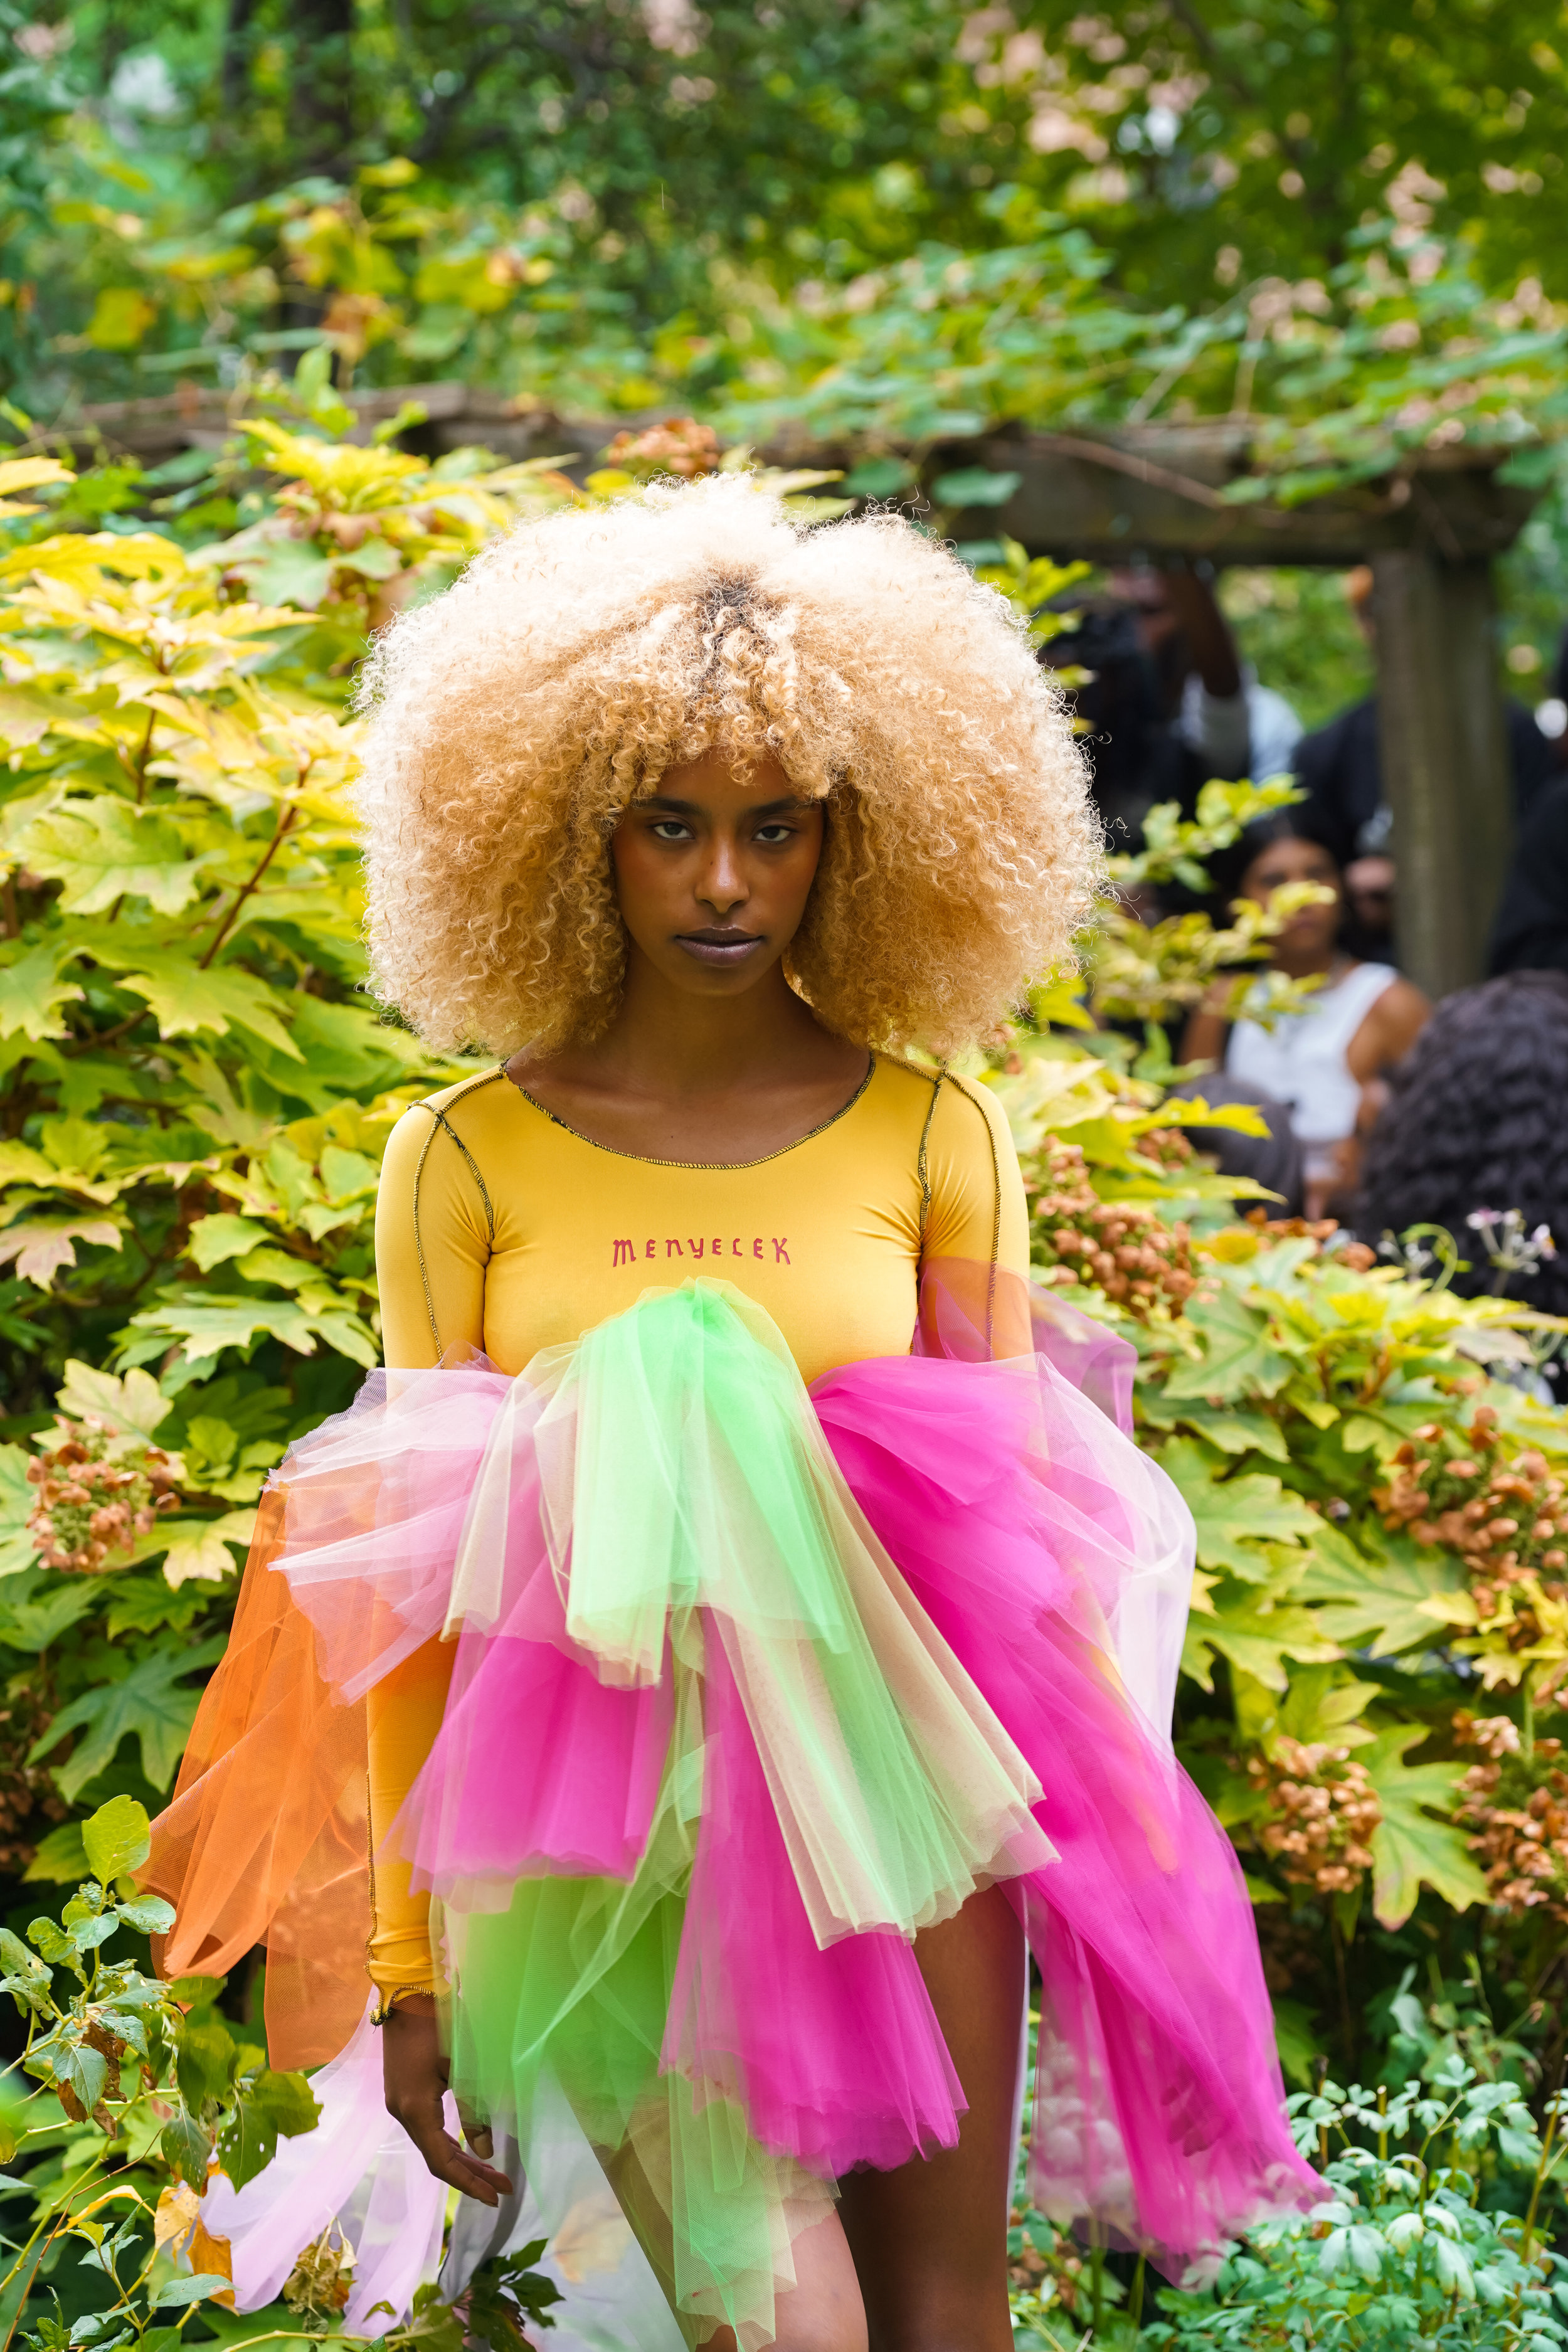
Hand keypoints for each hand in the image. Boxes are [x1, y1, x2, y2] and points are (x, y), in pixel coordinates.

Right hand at [381, 1994, 514, 2204]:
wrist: (408, 1993)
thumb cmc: (441, 2025)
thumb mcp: (464, 2067)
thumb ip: (475, 2110)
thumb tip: (486, 2151)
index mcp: (415, 2111)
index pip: (442, 2163)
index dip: (469, 2183)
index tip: (496, 2197)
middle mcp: (402, 2113)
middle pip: (438, 2156)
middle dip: (471, 2174)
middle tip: (503, 2188)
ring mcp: (399, 2103)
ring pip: (432, 2143)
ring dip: (462, 2158)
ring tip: (492, 2171)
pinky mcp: (403, 2092)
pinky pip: (427, 2127)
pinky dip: (449, 2141)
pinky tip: (466, 2146)